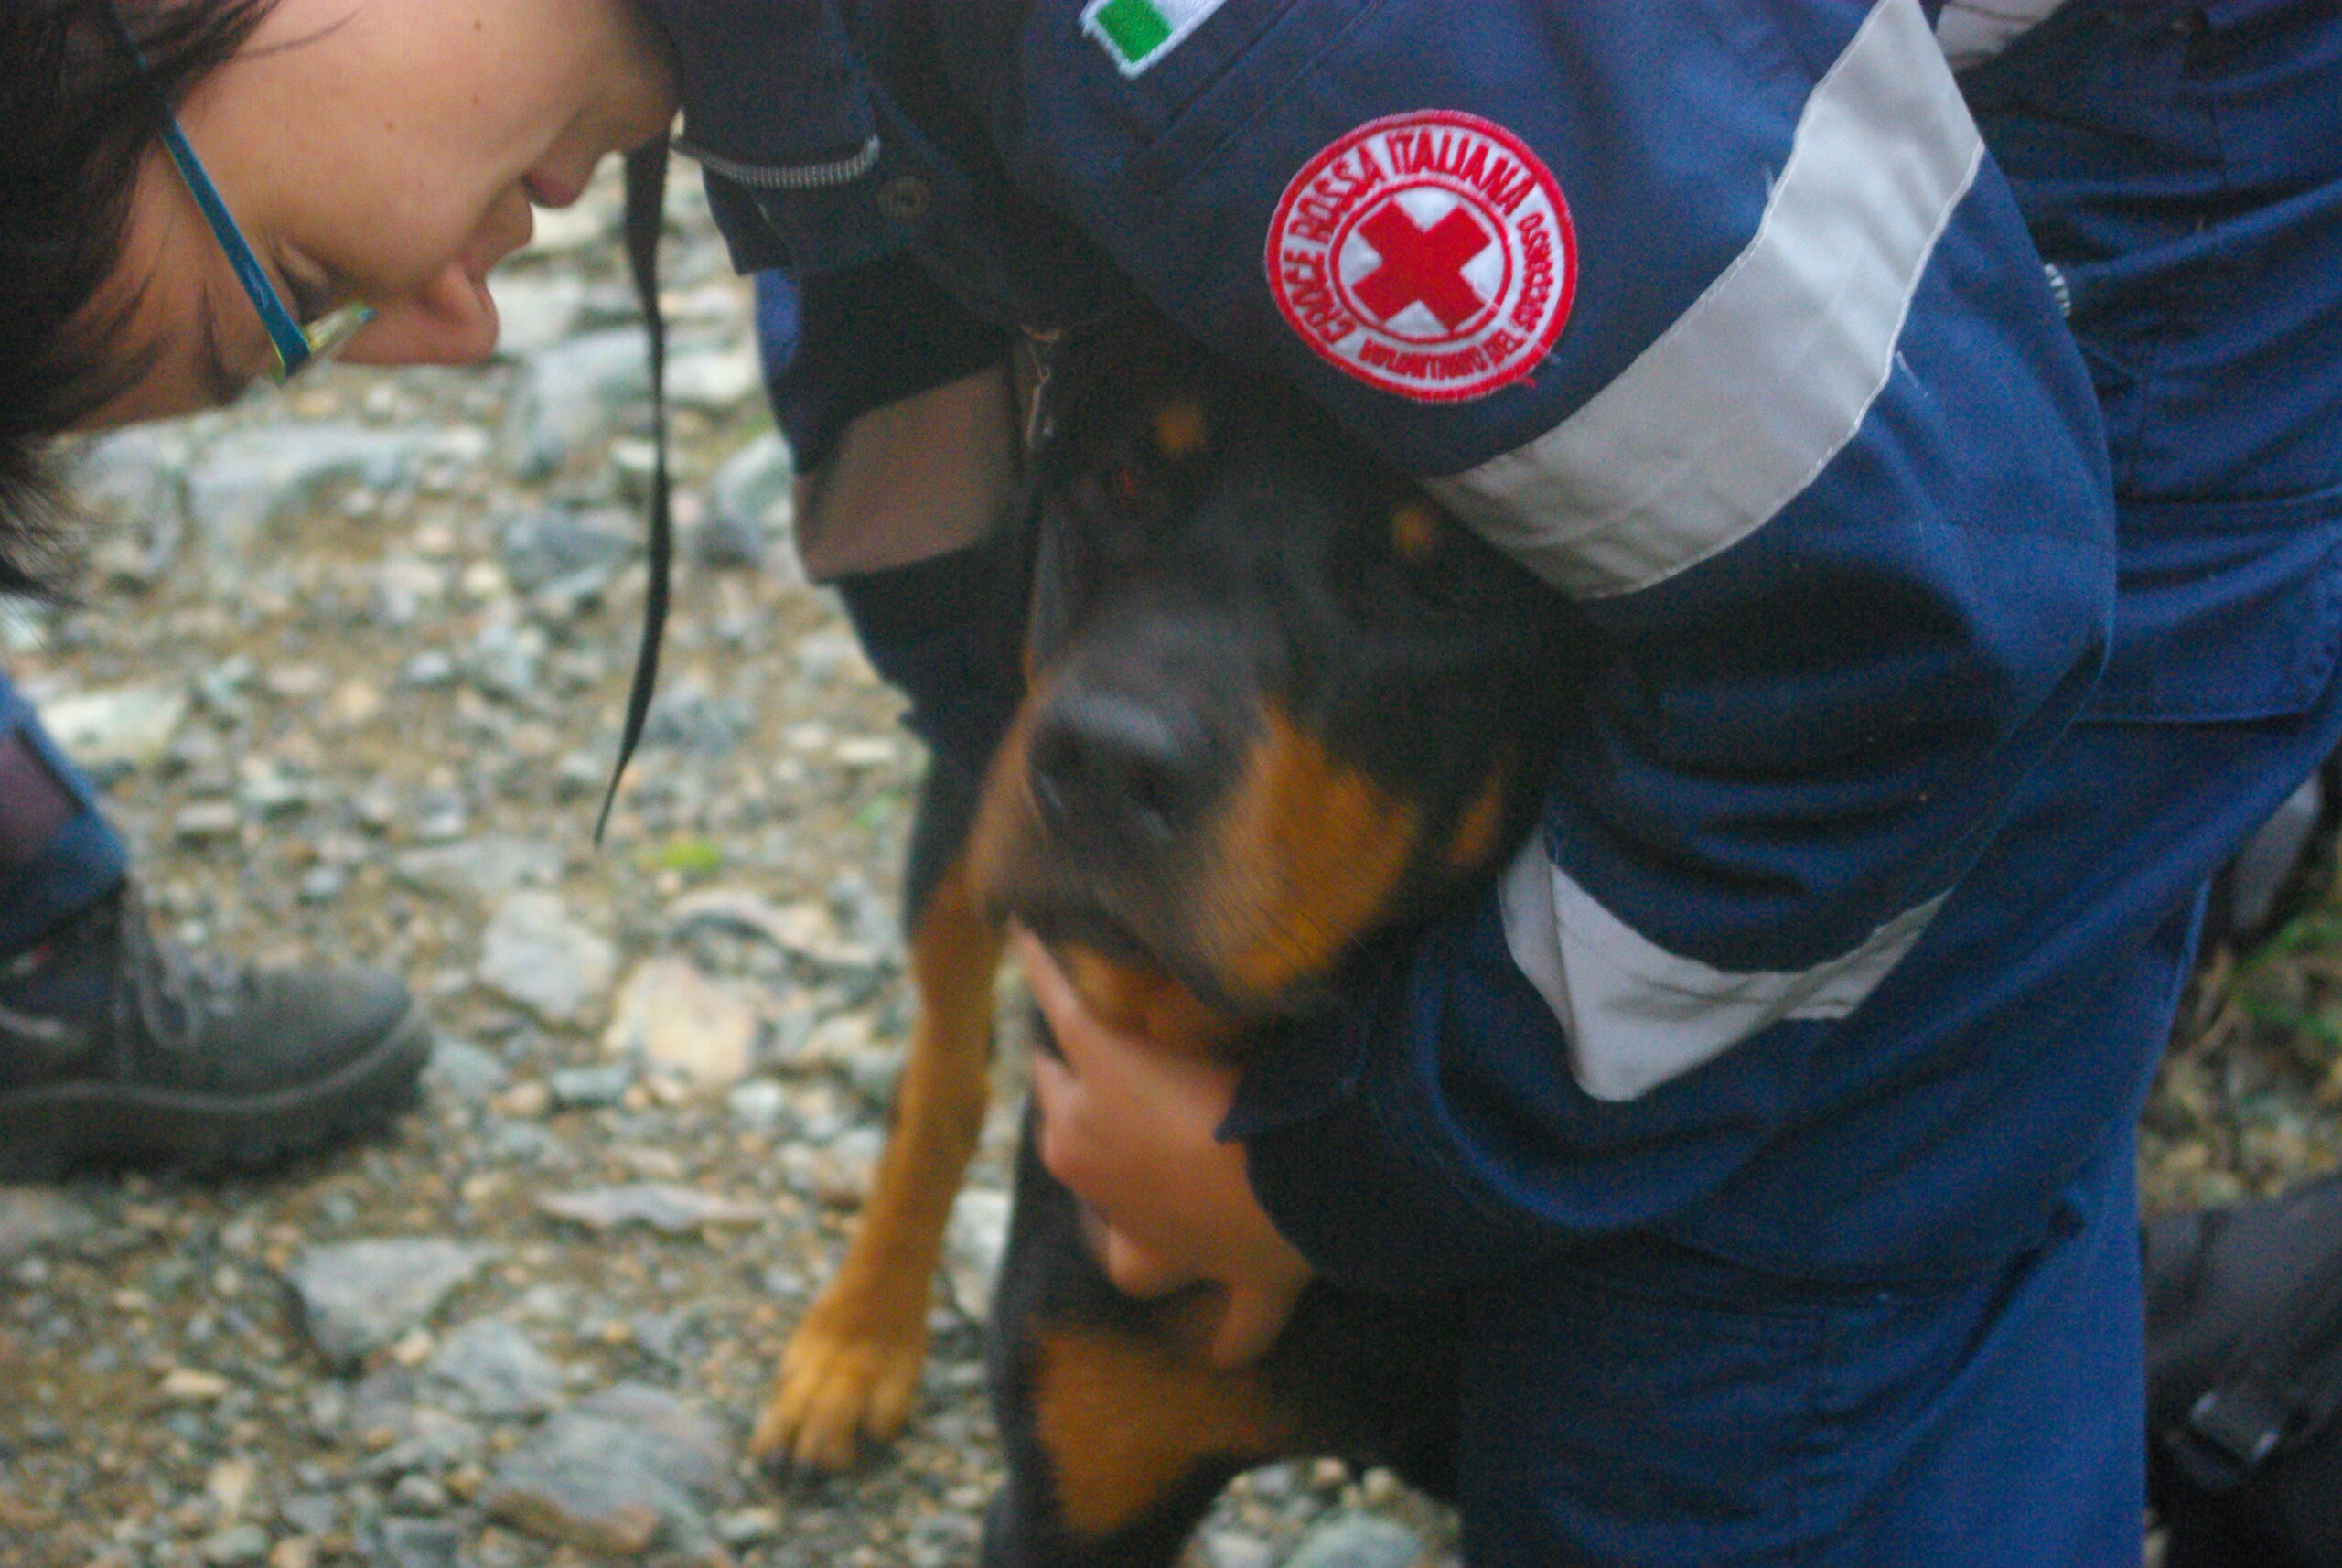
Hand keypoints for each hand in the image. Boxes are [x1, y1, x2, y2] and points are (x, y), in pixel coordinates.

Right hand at [1015, 927, 1313, 1366]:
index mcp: (1134, 1247)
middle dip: (1083, 1119)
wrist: (1293, 1171)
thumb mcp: (1265, 1296)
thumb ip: (1240, 1329)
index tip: (1145, 1202)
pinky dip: (1044, 966)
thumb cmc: (1284, 1231)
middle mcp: (1091, 1179)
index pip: (1111, 1243)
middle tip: (1111, 1091)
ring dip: (1063, 1054)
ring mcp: (1085, 1112)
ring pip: (1055, 1077)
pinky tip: (1033, 931)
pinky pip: (1060, 1002)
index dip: (1126, 1223)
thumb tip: (1222, 1363)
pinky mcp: (1098, 1053)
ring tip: (1073, 1017)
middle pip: (1067, 1142)